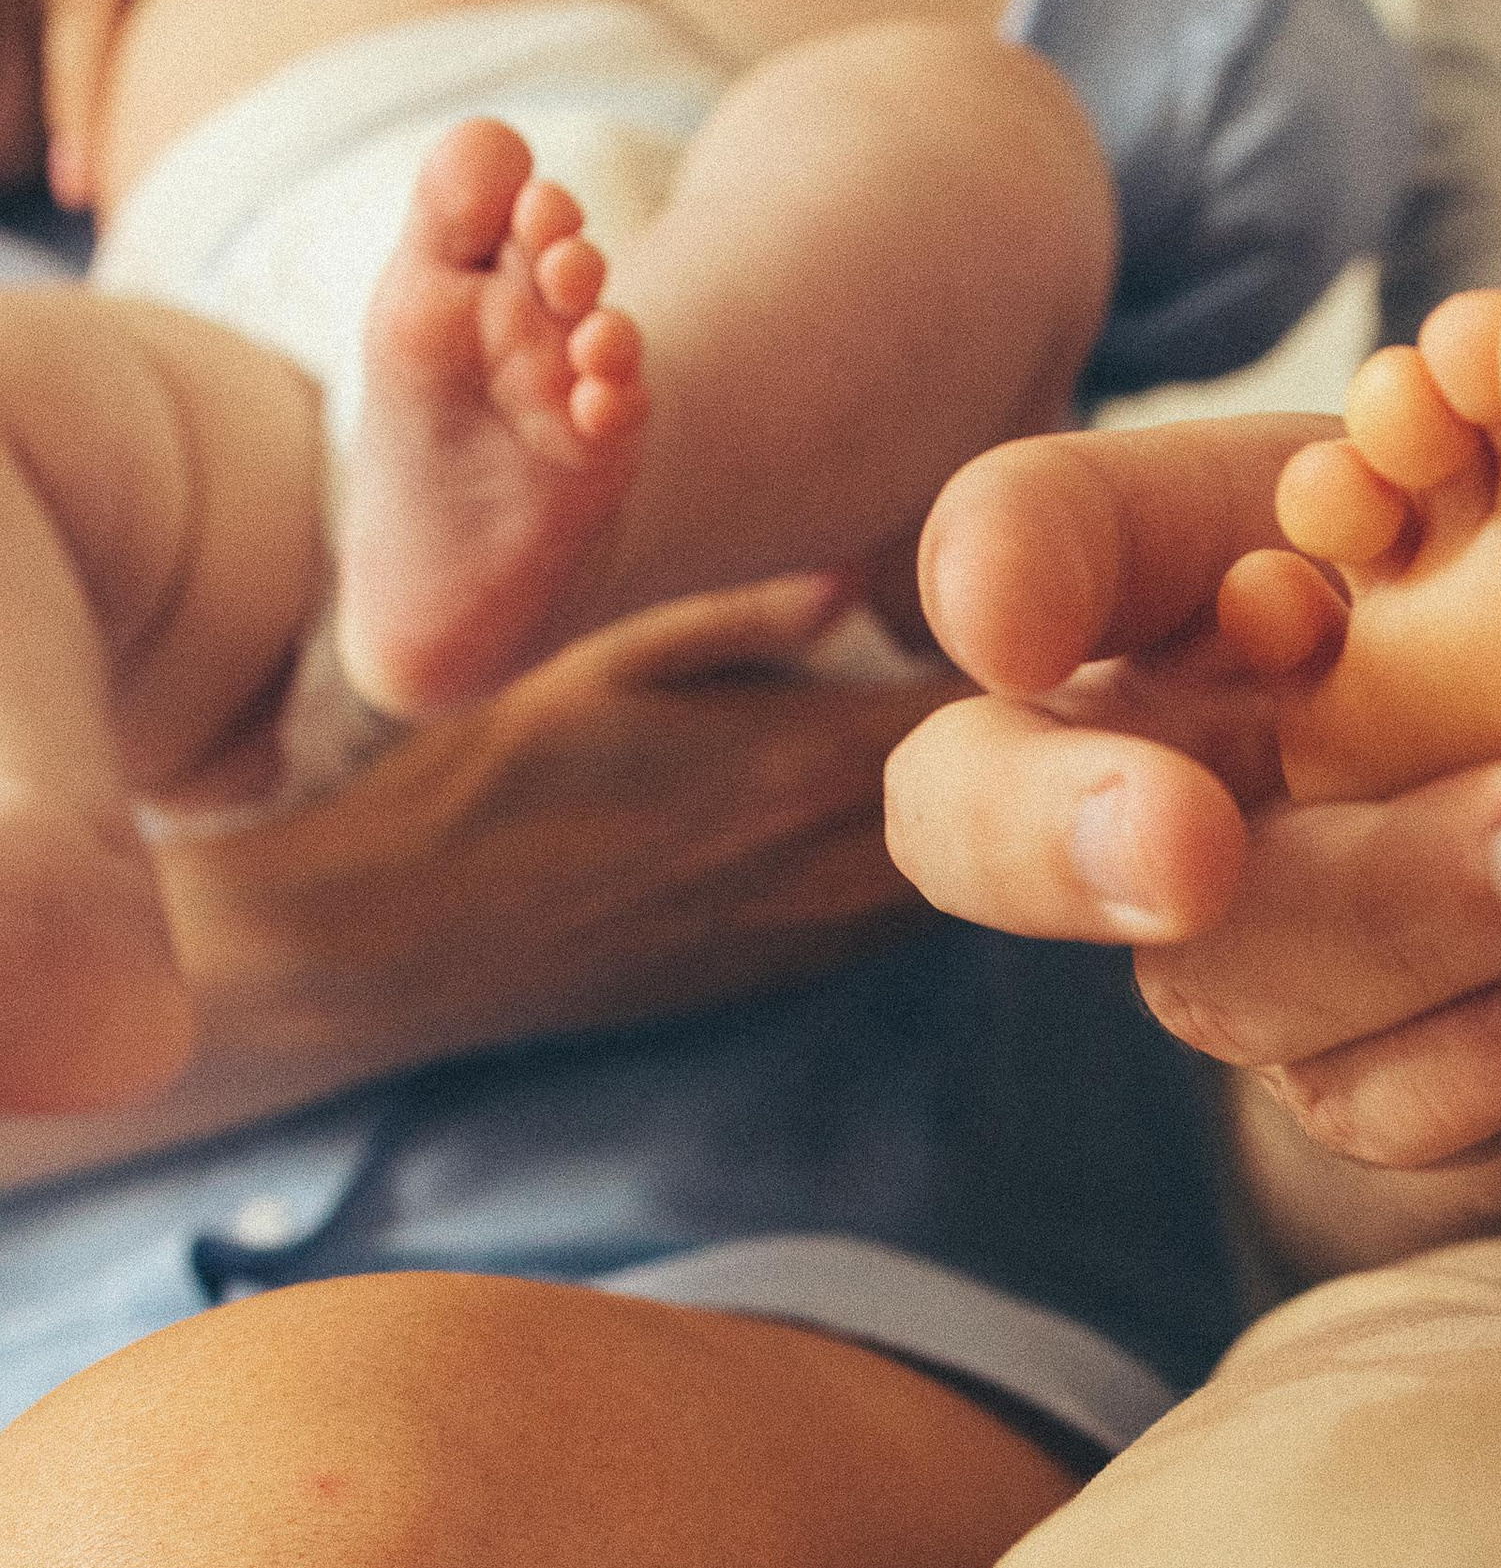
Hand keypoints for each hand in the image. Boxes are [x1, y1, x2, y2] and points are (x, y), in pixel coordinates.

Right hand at [156, 573, 946, 1074]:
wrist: (408, 933)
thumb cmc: (495, 770)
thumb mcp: (611, 655)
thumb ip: (750, 620)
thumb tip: (863, 585)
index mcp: (797, 764)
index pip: (977, 715)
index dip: (1024, 666)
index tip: (1025, 621)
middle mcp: (827, 868)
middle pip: (995, 805)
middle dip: (1017, 740)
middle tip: (1012, 679)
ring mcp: (811, 940)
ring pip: (958, 871)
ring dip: (970, 812)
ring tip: (951, 745)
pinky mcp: (781, 982)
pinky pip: (894, 919)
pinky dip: (910, 867)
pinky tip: (867, 818)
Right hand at [885, 419, 1500, 1172]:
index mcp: (1199, 559)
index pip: (1039, 535)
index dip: (1001, 564)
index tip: (1005, 620)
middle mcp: (1172, 747)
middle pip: (993, 803)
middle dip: (1064, 827)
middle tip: (1189, 844)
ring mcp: (1247, 926)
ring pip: (1214, 977)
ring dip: (1385, 914)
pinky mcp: (1354, 1066)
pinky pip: (1356, 1103)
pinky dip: (1470, 1063)